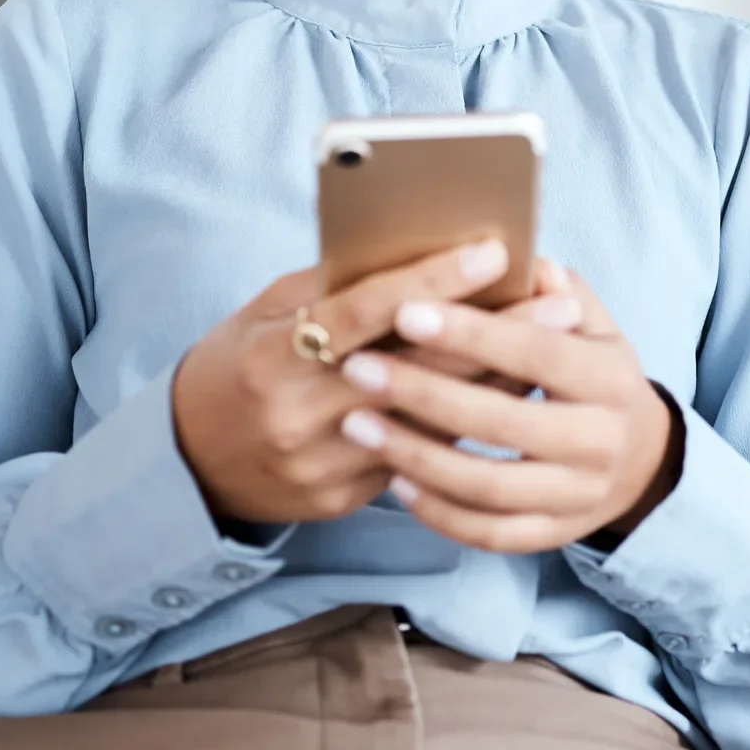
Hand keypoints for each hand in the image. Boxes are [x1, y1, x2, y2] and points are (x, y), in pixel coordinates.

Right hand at [172, 238, 559, 523]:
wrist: (189, 462)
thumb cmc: (239, 365)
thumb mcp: (266, 313)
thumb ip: (333, 289)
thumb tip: (413, 251)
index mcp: (276, 356)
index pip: (366, 311)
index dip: (432, 281)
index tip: (492, 252)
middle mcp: (302, 415)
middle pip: (417, 369)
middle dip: (497, 334)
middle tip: (560, 302)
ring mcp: (326, 465)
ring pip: (432, 420)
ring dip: (499, 381)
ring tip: (556, 346)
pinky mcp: (345, 498)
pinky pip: (421, 456)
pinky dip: (468, 421)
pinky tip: (513, 393)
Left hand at [334, 261, 685, 552]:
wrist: (640, 460)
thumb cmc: (595, 375)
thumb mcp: (593, 325)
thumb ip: (558, 290)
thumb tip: (525, 261)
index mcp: (610, 380)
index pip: (536, 353)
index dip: (473, 333)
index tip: (406, 311)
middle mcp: (600, 442)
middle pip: (502, 422)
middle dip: (424, 393)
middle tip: (357, 369)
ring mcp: (577, 496)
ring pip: (487, 485)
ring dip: (415, 456)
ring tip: (357, 425)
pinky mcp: (554, 536)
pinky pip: (488, 533)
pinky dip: (438, 511)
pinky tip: (393, 480)